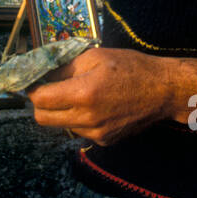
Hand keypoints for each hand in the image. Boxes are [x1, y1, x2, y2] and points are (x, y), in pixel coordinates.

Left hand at [26, 47, 175, 146]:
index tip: (34, 80)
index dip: (32, 88)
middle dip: (41, 103)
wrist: (163, 91)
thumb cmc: (131, 67)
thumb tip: (41, 73)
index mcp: (83, 94)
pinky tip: (96, 106)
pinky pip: (80, 131)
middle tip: (49, 89)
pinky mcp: (105, 141)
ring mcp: (96, 133)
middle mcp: (87, 118)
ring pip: (61, 125)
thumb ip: (64, 67)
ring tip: (79, 95)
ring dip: (61, 111)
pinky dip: (79, 119)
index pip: (39, 99)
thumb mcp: (95, 56)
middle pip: (43, 118)